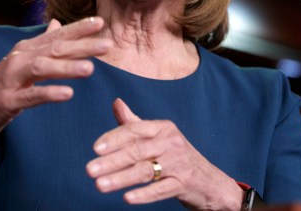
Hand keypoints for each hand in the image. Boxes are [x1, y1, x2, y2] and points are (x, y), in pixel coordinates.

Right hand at [0, 17, 111, 146]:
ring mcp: (12, 78)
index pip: (57, 35)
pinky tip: (68, 94)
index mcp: (27, 49)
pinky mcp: (8, 100)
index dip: (79, 28)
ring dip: (67, 67)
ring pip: (42, 68)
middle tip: (108, 44)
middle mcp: (19, 58)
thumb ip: (42, 43)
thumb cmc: (2, 86)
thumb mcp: (22, 62)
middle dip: (82, 46)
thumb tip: (57, 23)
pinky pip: (31, 95)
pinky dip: (50, 93)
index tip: (101, 22)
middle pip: (55, 48)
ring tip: (91, 69)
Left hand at [86, 99, 243, 209]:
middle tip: (89, 170)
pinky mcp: (184, 183)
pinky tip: (127, 198)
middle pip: (136, 151)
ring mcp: (179, 163)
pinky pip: (161, 190)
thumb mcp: (158, 136)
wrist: (210, 181)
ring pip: (145, 171)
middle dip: (110, 161)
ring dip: (120, 179)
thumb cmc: (176, 157)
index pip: (135, 130)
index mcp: (163, 128)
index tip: (95, 148)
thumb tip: (116, 102)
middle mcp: (171, 142)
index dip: (114, 138)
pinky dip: (144, 194)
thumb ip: (134, 123)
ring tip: (100, 185)